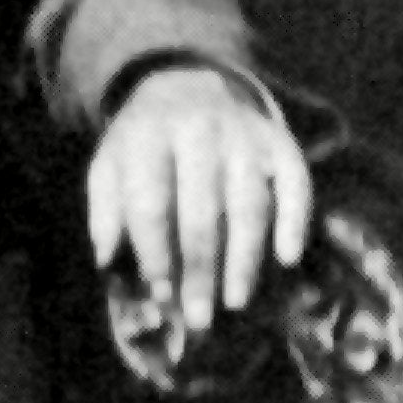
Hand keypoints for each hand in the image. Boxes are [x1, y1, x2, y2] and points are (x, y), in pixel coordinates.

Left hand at [88, 65, 310, 335]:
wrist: (189, 84)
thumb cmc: (145, 145)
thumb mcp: (110, 166)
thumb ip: (105, 211)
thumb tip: (107, 262)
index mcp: (146, 137)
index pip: (150, 203)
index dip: (155, 252)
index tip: (159, 294)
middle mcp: (197, 133)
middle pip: (201, 211)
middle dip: (200, 269)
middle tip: (199, 318)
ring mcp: (244, 136)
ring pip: (250, 204)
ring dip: (244, 257)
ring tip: (235, 301)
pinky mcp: (281, 141)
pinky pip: (296, 183)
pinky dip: (294, 221)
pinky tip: (288, 258)